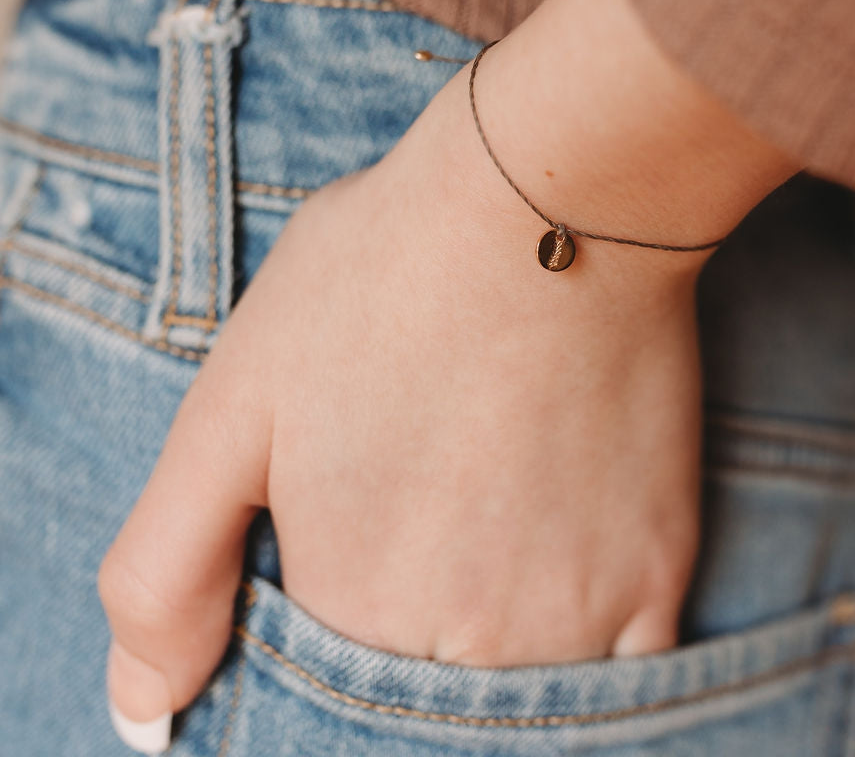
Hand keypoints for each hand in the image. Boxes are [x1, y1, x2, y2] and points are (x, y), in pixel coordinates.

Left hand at [97, 0, 800, 751]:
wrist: (551, 206)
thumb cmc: (382, 282)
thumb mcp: (231, 406)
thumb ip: (166, 575)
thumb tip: (139, 714)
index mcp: (347, 609)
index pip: (320, 689)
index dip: (331, 594)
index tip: (363, 512)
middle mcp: (462, 648)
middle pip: (420, 685)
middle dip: (409, 607)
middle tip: (430, 480)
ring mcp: (573, 622)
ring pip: (511, 683)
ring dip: (490, 620)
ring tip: (489, 492)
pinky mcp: (658, 576)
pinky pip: (613, 668)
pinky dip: (577, 625)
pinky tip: (557, 533)